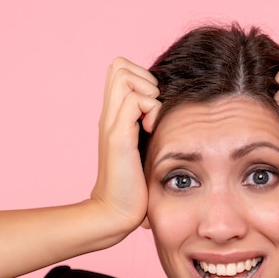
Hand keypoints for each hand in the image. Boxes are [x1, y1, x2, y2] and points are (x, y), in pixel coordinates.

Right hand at [91, 57, 160, 231]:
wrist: (116, 212)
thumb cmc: (135, 186)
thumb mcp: (144, 149)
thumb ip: (149, 128)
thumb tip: (169, 112)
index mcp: (115, 116)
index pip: (120, 69)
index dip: (140, 78)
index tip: (153, 106)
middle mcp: (109, 115)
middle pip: (119, 65)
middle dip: (143, 79)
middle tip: (153, 109)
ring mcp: (111, 124)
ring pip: (124, 75)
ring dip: (146, 92)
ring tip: (152, 120)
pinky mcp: (118, 137)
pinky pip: (134, 102)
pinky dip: (149, 110)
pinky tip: (152, 131)